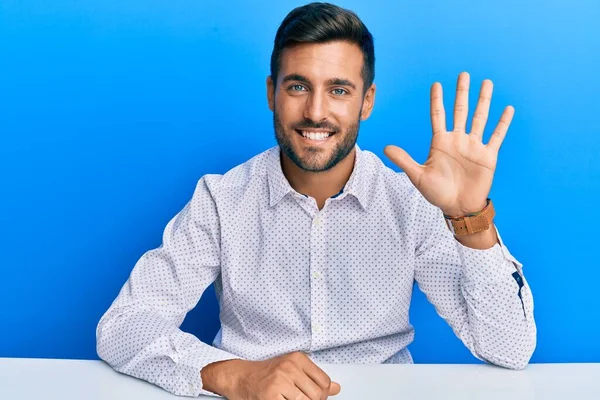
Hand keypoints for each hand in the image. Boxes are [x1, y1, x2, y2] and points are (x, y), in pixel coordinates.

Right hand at [201, 351, 340, 399]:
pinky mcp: (271, 397)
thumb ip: (314, 378)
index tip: (314, 396)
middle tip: (300, 399)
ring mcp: (280, 382)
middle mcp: (289, 368)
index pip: (324, 381)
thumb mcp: (292, 369)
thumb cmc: (266, 374)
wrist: (239, 377)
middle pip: (317, 395)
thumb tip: (336, 388)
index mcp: (297, 358)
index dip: (322, 394)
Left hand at [384, 72, 513, 216]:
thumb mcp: (418, 176)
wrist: (458, 207)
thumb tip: (385, 147)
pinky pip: (496, 136)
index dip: (437, 100)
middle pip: (460, 111)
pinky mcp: (487, 156)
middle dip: (462, 93)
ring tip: (487, 83)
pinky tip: (507, 109)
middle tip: (463, 74)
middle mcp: (458, 140)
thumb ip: (404, 160)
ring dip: (483, 101)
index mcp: (440, 142)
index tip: (437, 84)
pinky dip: (502, 123)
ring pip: (480, 118)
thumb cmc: (437, 193)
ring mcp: (473, 146)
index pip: (438, 116)